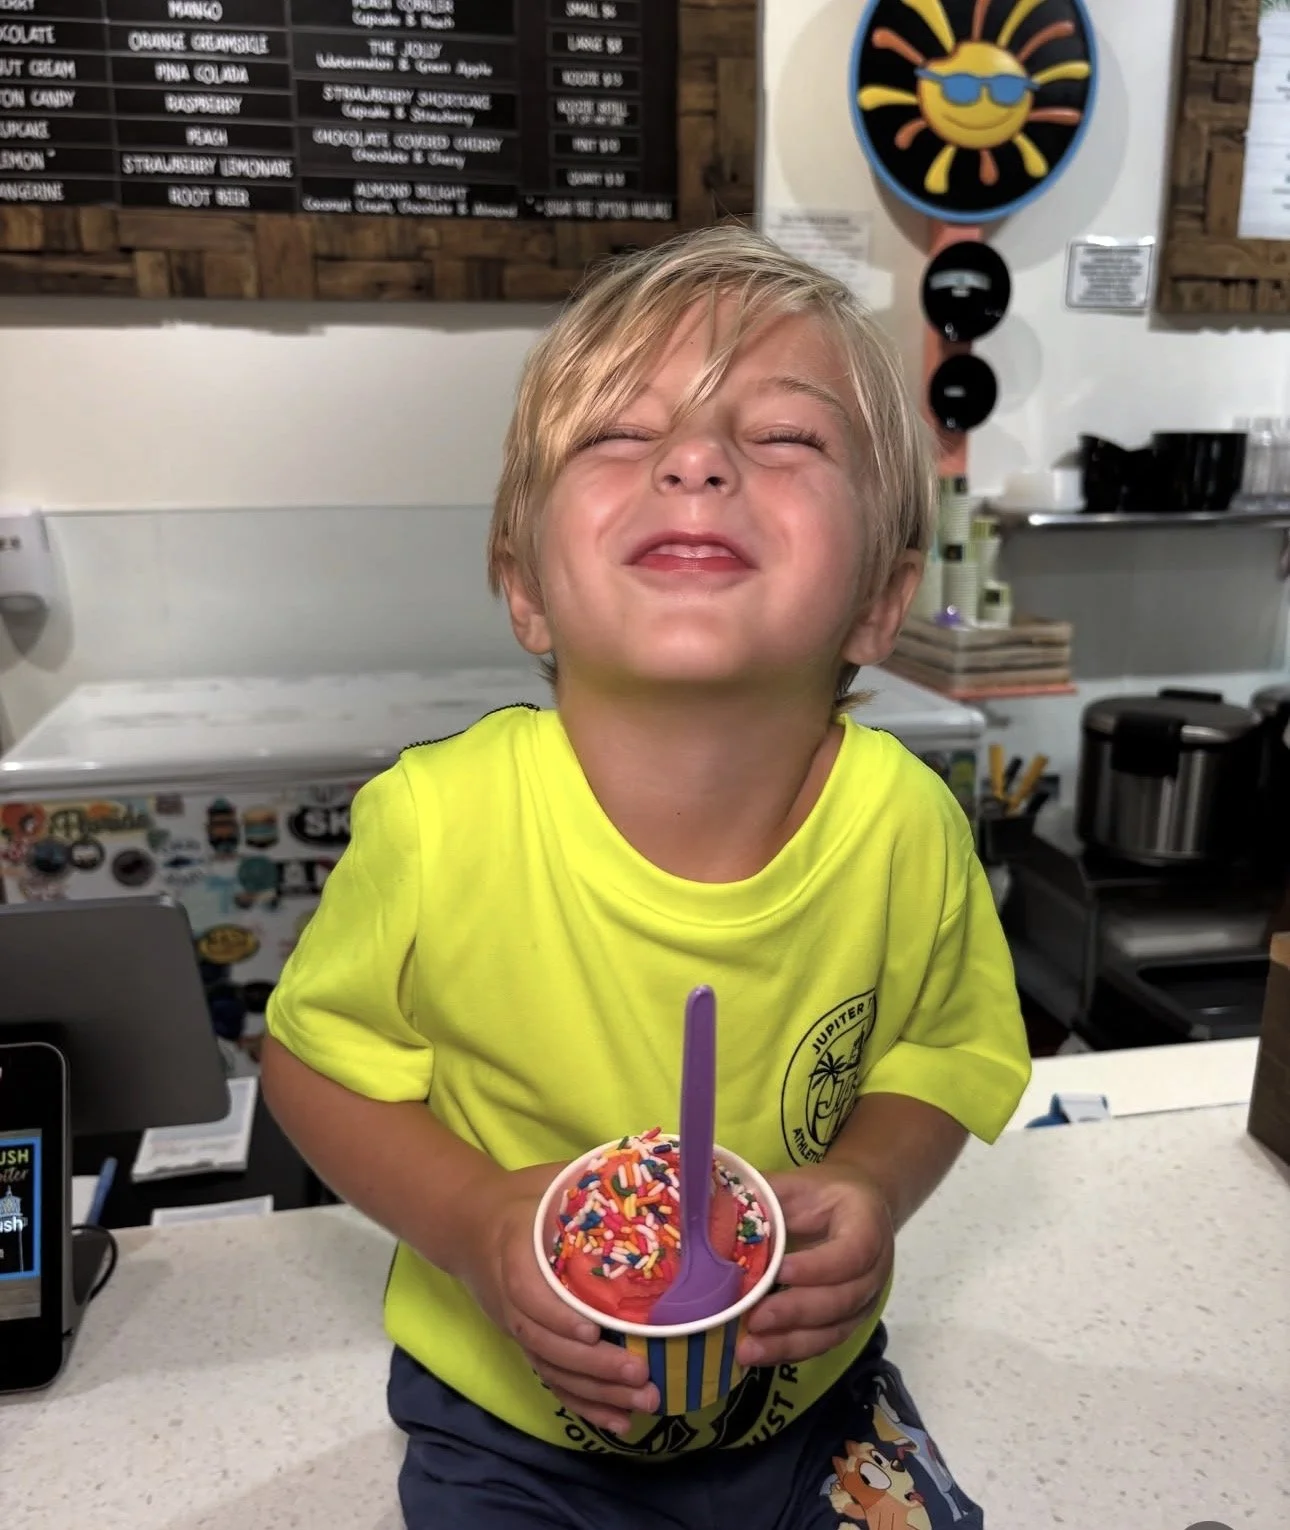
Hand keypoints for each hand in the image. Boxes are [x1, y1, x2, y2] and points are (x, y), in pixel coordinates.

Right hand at [456, 1163, 659, 1433]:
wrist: (468, 1225)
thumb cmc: (520, 1199)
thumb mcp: (547, 1180)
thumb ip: (586, 1178)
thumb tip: (644, 1165)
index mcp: (512, 1252)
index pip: (529, 1292)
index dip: (559, 1315)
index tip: (595, 1329)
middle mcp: (510, 1300)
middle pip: (544, 1344)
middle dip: (592, 1365)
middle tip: (639, 1374)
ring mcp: (516, 1328)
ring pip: (552, 1370)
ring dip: (595, 1393)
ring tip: (641, 1403)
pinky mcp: (527, 1345)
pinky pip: (553, 1381)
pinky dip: (584, 1405)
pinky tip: (619, 1422)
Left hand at [737, 1163, 892, 1367]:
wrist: (858, 1209)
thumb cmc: (824, 1195)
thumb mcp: (800, 1184)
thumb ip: (767, 1195)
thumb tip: (716, 1200)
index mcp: (867, 1226)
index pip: (851, 1254)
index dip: (817, 1267)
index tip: (780, 1272)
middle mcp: (875, 1270)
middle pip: (842, 1299)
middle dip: (796, 1312)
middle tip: (756, 1319)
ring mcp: (865, 1301)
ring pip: (833, 1330)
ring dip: (790, 1342)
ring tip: (750, 1350)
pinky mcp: (849, 1321)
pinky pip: (824, 1342)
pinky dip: (792, 1351)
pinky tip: (761, 1354)